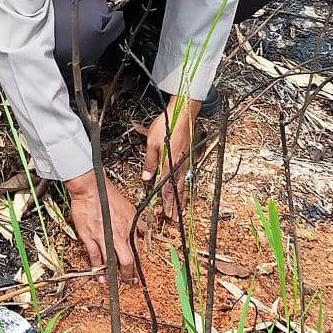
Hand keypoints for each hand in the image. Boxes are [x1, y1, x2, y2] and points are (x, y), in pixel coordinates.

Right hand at [64, 171, 136, 279]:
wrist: (91, 188)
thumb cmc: (108, 195)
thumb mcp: (129, 208)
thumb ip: (133, 223)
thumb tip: (137, 232)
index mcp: (129, 228)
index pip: (137, 252)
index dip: (137, 266)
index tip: (137, 274)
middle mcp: (119, 235)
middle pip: (127, 261)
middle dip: (129, 276)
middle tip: (129, 283)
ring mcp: (104, 237)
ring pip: (111, 262)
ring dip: (113, 275)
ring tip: (114, 283)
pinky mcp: (90, 237)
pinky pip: (95, 257)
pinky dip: (97, 268)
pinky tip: (99, 276)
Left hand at [141, 94, 202, 219]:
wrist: (183, 113)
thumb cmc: (168, 125)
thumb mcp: (151, 143)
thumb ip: (149, 161)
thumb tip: (146, 176)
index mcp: (169, 163)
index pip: (166, 187)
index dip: (165, 201)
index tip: (165, 212)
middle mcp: (179, 165)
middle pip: (176, 189)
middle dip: (174, 205)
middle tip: (173, 218)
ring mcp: (184, 161)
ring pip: (182, 184)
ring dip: (181, 199)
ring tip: (180, 210)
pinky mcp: (187, 156)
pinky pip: (186, 176)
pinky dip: (184, 187)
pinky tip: (183, 190)